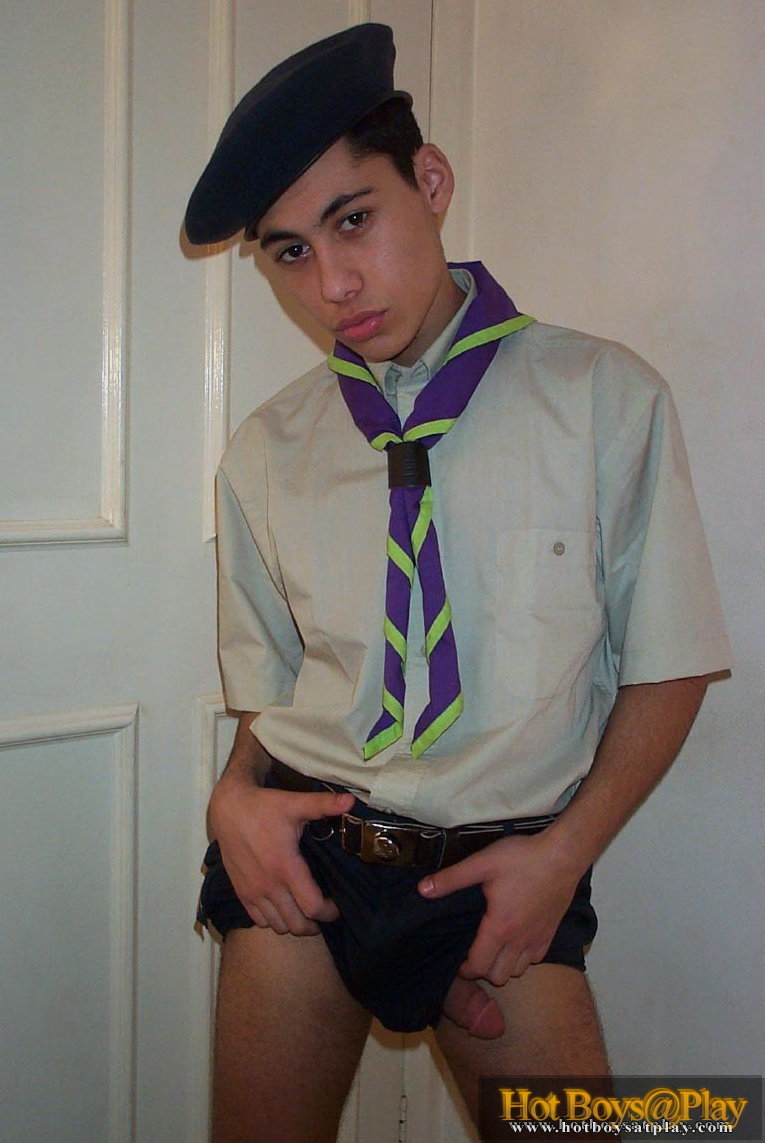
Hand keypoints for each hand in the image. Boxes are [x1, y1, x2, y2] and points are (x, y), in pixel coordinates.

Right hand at [209, 773, 354, 936]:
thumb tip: (351, 801)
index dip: (330, 912)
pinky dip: (274, 920)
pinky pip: (259, 921)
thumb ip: (323, 805)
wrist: (229, 808)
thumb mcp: (295, 803)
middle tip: (324, 912)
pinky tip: (282, 906)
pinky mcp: (241, 892)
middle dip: (315, 924)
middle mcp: (269, 886)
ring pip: (278, 927)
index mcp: (286, 867)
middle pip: (297, 925)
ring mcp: (252, 892)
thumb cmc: (264, 806)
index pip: (313, 907)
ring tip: (304, 910)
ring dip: (294, 923)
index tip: (337, 905)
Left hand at [419, 832, 581, 985]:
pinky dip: (523, 957)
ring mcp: (538, 939)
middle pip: (498, 977)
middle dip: (482, 970)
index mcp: (500, 928)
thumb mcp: (482, 863)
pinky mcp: (552, 933)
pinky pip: (536, 959)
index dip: (463, 969)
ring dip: (503, 965)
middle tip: (474, 950)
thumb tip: (422, 890)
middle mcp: (520, 940)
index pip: (478, 967)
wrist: (563, 854)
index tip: (457, 958)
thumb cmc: (522, 858)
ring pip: (518, 971)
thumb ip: (451, 879)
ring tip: (494, 946)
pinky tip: (516, 938)